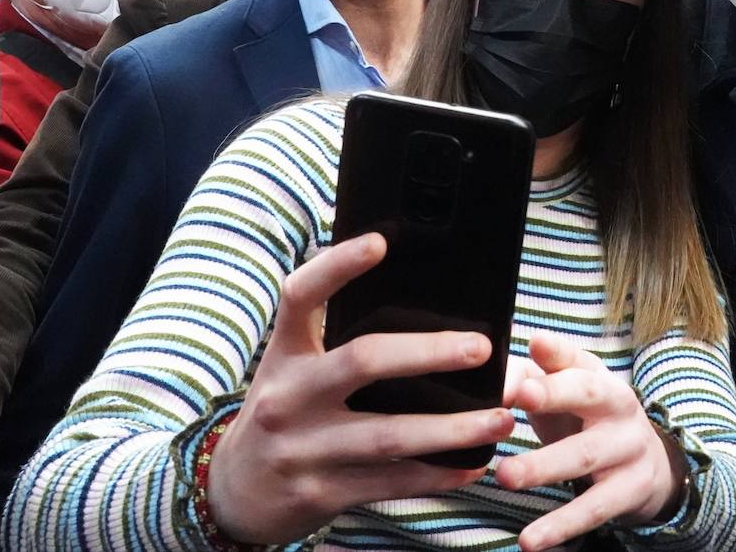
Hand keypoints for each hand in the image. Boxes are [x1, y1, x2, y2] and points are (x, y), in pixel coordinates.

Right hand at [207, 232, 516, 544]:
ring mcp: (302, 448)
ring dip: (452, 429)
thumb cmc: (287, 411)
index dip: (338, 266)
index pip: (301, 296)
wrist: (234, 493)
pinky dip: (437, 474)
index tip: (381, 242)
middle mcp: (287, 397)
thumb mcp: (293, 369)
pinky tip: (474, 463)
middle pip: (362, 361)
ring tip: (502, 418)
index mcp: (284, 354)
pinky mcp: (319, 493)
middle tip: (481, 347)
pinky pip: (390, 482)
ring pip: (389, 435)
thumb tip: (422, 300)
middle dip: (428, 352)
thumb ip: (336, 339)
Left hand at [496, 333, 687, 551]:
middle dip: (555, 393)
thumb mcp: (562, 396)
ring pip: (584, 454)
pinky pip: (593, 508)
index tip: (533, 345)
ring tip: (505, 475)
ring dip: (544, 465)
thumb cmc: (586, 421)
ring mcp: (627, 447)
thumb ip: (526, 380)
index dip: (555, 352)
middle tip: (520, 396)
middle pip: (588, 392)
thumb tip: (497, 382)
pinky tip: (529, 540)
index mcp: (597, 375)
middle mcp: (618, 404)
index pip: (575, 357)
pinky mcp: (630, 489)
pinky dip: (561, 525)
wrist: (648, 464)